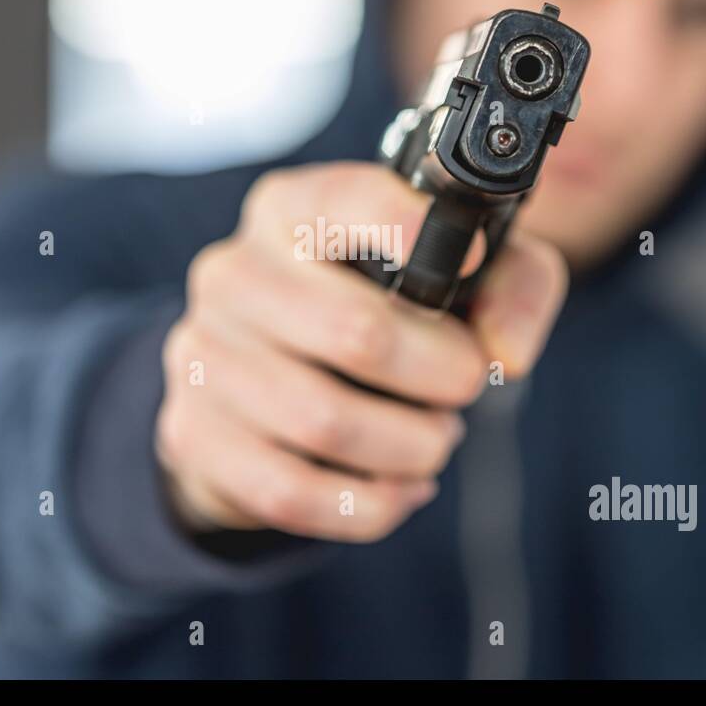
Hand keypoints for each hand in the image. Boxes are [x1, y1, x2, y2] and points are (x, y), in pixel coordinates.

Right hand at [156, 161, 566, 542]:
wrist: (264, 382)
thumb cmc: (376, 310)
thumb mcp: (456, 274)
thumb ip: (512, 286)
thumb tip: (505, 353)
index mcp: (290, 210)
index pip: (344, 200)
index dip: (409, 228)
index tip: (471, 258)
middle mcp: (232, 272)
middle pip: (355, 332)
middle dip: (439, 374)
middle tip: (465, 386)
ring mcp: (200, 353)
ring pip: (325, 421)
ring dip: (408, 446)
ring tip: (433, 439)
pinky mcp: (193, 433)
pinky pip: (290, 490)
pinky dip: (366, 505)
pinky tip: (400, 490)